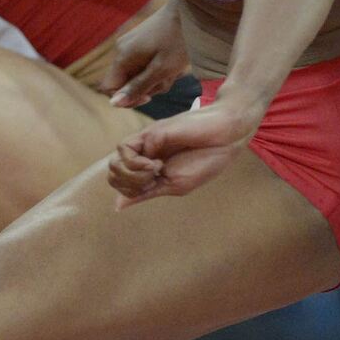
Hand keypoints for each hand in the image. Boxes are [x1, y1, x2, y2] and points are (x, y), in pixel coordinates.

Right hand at [101, 0, 187, 108]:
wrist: (191, 10)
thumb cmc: (178, 40)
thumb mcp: (161, 70)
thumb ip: (137, 87)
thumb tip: (113, 104)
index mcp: (122, 57)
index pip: (110, 88)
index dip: (127, 98)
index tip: (149, 97)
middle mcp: (122, 50)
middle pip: (126, 82)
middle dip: (146, 87)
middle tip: (168, 79)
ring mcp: (131, 44)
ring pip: (137, 74)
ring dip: (155, 78)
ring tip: (174, 69)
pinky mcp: (141, 41)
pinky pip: (143, 63)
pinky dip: (157, 68)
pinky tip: (172, 62)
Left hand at [107, 100, 258, 208]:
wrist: (226, 136)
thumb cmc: (206, 160)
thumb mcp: (174, 184)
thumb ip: (144, 192)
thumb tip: (117, 206)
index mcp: (148, 167)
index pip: (120, 183)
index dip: (130, 192)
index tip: (153, 187)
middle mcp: (142, 154)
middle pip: (113, 174)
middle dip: (129, 184)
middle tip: (153, 179)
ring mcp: (145, 142)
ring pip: (114, 163)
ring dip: (134, 175)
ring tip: (156, 169)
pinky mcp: (150, 133)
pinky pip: (125, 151)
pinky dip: (138, 164)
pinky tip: (157, 163)